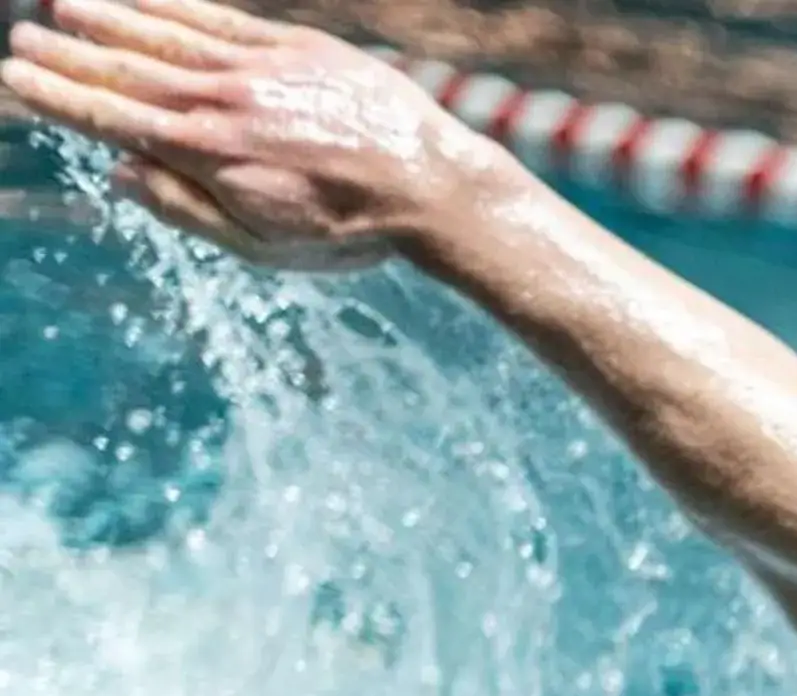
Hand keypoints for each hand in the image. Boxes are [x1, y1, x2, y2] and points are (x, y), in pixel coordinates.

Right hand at [2, 0, 507, 271]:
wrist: (430, 186)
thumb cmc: (349, 229)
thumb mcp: (263, 247)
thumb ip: (186, 209)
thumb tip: (120, 172)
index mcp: (209, 157)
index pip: (112, 119)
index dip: (58, 97)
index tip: (16, 79)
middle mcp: (223, 103)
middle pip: (126, 72)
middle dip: (68, 56)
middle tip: (21, 39)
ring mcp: (257, 68)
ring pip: (164, 36)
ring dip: (107, 20)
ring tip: (61, 6)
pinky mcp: (293, 47)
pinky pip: (217, 19)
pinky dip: (170, 6)